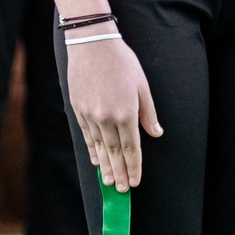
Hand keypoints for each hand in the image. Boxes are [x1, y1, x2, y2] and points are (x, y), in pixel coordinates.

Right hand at [66, 37, 160, 192]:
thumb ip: (148, 112)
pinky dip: (92, 150)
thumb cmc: (122, 61)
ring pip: (99, 147)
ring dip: (105, 167)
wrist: (92, 43)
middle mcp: (107, 117)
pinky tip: (96, 161)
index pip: (131, 148)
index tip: (136, 181)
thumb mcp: (142, 85)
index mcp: (126, 112)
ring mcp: (90, 115)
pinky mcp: (78, 110)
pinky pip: (87, 136)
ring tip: (109, 182)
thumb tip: (156, 133)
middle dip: (120, 173)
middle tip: (123, 190)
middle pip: (115, 153)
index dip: (134, 166)